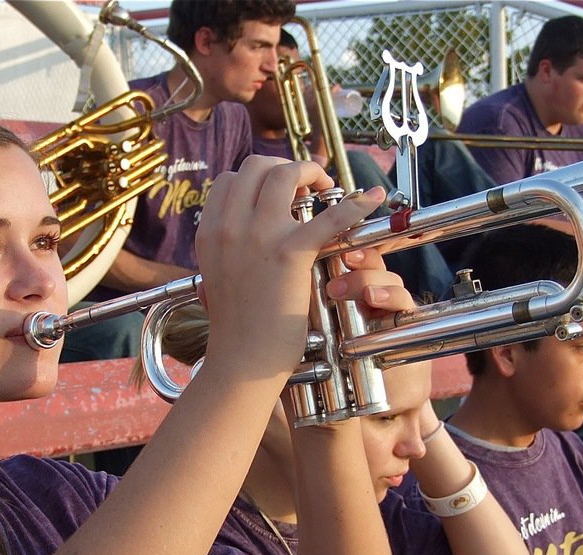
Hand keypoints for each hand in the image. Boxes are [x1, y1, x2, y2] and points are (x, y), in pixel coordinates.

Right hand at [195, 156, 385, 378]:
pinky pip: (329, 216)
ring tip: (327, 187)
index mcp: (210, 232)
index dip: (258, 178)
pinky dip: (355, 204)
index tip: (280, 190)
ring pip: (286, 174)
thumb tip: (238, 235)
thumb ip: (227, 250)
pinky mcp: (289, 253)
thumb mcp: (216, 278)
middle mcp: (229, 227)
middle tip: (307, 184)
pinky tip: (373, 199)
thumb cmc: (237, 328)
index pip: (231, 180)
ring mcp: (258, 236)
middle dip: (285, 166)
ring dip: (312, 172)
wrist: (242, 360)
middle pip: (257, 166)